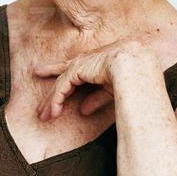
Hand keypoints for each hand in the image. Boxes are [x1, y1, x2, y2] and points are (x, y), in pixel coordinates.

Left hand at [31, 40, 153, 121]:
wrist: (135, 65)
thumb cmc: (132, 75)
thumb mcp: (111, 89)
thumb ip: (96, 98)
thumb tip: (82, 111)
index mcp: (98, 60)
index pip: (77, 68)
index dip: (64, 73)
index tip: (51, 76)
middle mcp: (87, 60)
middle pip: (63, 75)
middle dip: (52, 92)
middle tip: (41, 106)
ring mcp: (80, 63)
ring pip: (60, 84)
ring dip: (51, 102)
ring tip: (42, 116)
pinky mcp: (75, 70)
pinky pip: (61, 88)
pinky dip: (56, 101)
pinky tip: (53, 113)